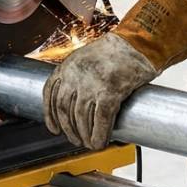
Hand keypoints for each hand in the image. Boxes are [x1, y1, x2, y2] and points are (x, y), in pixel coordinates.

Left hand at [43, 32, 157, 148]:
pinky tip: (99, 143)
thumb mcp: (85, 56)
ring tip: (88, 143)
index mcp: (67, 66)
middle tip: (75, 139)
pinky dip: (99, 135)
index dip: (50, 115)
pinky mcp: (110, 92)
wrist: (136, 43)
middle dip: (69, 129)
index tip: (54, 128)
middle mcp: (75, 75)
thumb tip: (75, 99)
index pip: (49, 94)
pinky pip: (100, 120)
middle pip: (64, 110)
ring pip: (81, 118)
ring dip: (84, 135)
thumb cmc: (115, 51)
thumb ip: (76, 75)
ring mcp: (92, 84)